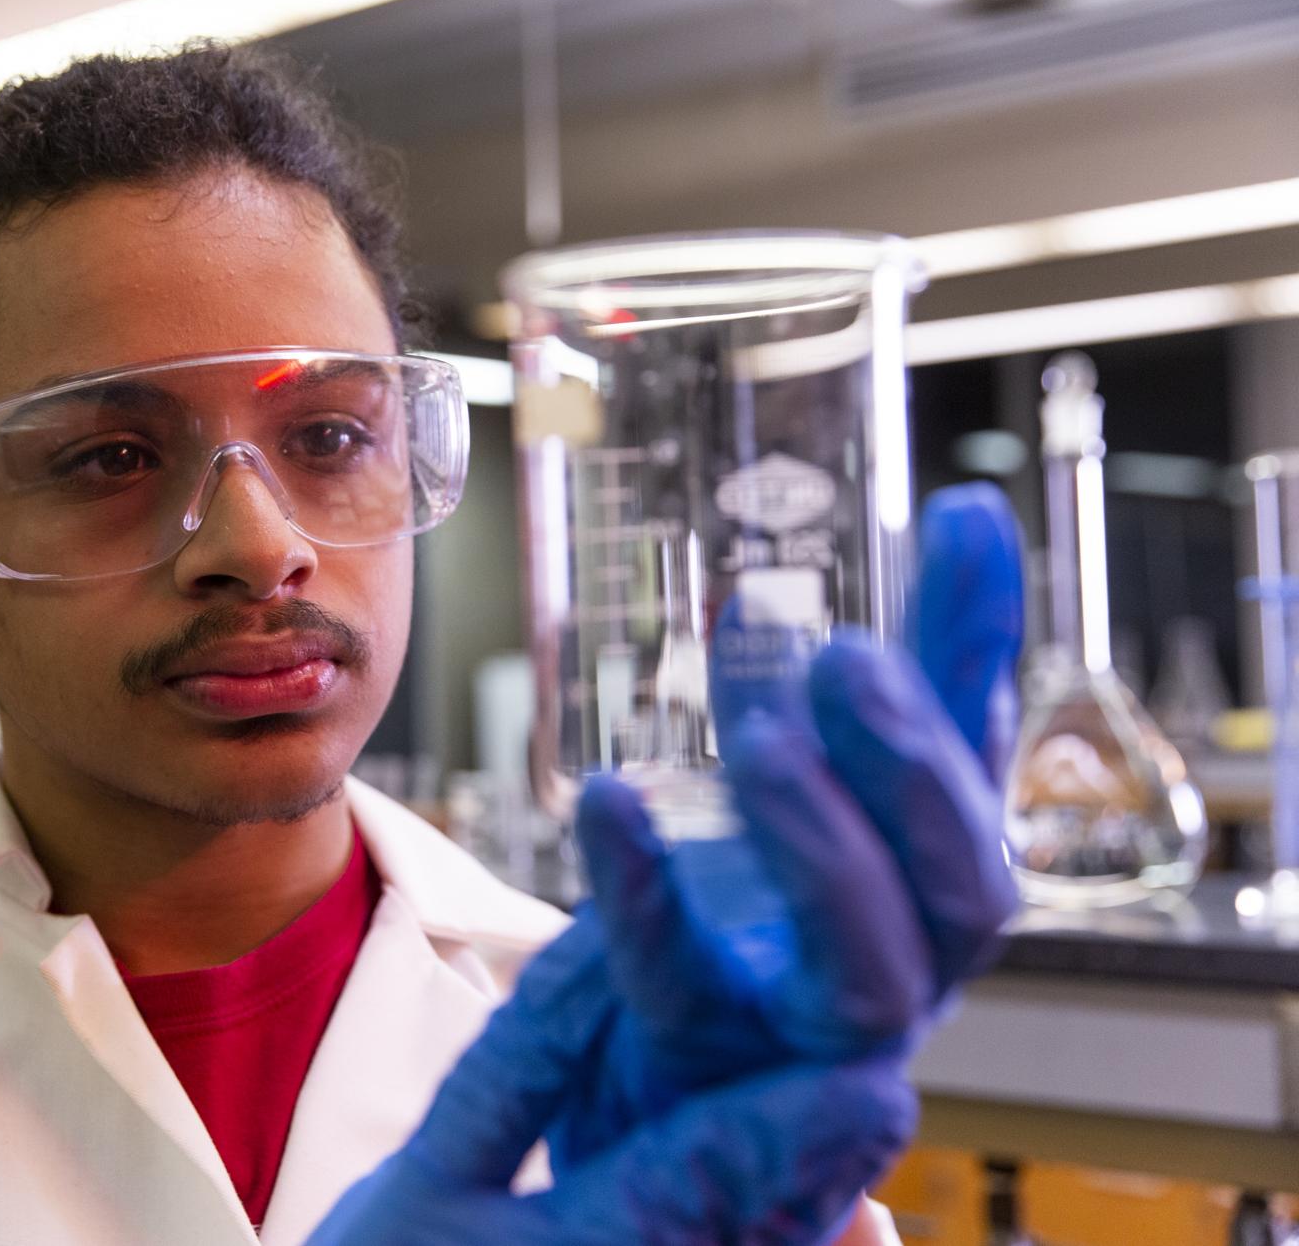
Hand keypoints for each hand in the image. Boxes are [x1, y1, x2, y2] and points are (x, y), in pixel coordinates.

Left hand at [307, 485, 1021, 1243]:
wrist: (637, 1078)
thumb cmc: (752, 924)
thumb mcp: (824, 787)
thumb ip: (890, 679)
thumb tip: (964, 518)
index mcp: (920, 889)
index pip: (979, 769)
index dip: (980, 649)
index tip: (953, 514)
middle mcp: (890, 964)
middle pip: (962, 895)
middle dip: (913, 770)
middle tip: (843, 658)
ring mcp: (796, 1026)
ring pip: (867, 970)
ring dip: (825, 846)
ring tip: (759, 742)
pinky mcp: (689, 1056)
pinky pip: (677, 985)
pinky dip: (649, 895)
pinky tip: (613, 797)